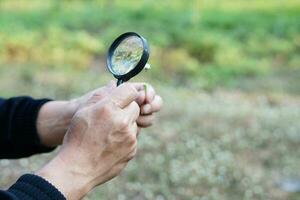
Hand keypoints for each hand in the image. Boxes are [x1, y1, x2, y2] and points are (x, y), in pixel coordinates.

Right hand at [37, 81, 161, 146]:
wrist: (77, 168)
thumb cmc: (77, 138)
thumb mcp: (83, 111)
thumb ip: (101, 96)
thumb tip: (114, 85)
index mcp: (108, 109)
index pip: (130, 91)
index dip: (125, 93)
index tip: (121, 97)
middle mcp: (122, 122)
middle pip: (135, 107)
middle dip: (126, 109)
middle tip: (112, 116)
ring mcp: (130, 137)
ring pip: (134, 123)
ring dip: (126, 124)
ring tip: (109, 133)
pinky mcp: (132, 150)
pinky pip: (133, 137)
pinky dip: (125, 138)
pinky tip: (111, 144)